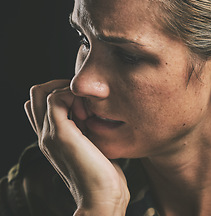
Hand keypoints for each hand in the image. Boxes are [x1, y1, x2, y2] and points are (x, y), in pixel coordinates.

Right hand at [24, 80, 129, 214]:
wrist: (103, 196)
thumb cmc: (103, 172)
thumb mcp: (91, 143)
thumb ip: (85, 127)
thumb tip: (90, 108)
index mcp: (51, 136)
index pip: (40, 104)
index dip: (60, 93)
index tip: (82, 102)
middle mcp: (45, 134)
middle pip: (36, 94)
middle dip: (60, 86)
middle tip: (82, 99)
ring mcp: (49, 134)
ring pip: (41, 92)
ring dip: (67, 91)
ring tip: (86, 109)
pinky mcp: (60, 134)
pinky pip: (55, 99)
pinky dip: (72, 97)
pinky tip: (87, 112)